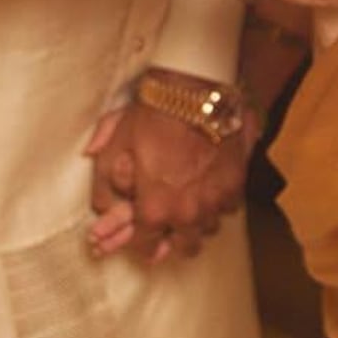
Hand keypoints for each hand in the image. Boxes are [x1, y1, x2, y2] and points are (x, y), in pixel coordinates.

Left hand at [84, 95, 254, 263]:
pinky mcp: (237, 184)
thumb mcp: (115, 146)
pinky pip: (228, 208)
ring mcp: (216, 201)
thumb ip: (103, 182)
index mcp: (155, 210)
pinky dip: (218, 204)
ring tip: (189, 209)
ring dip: (197, 223)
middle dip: (173, 240)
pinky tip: (209, 191)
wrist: (196, 90)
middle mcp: (189, 213)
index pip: (145, 246)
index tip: (139, 235)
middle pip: (184, 248)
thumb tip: (100, 204)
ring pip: (209, 229)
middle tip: (167, 228)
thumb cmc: (153, 116)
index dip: (138, 241)